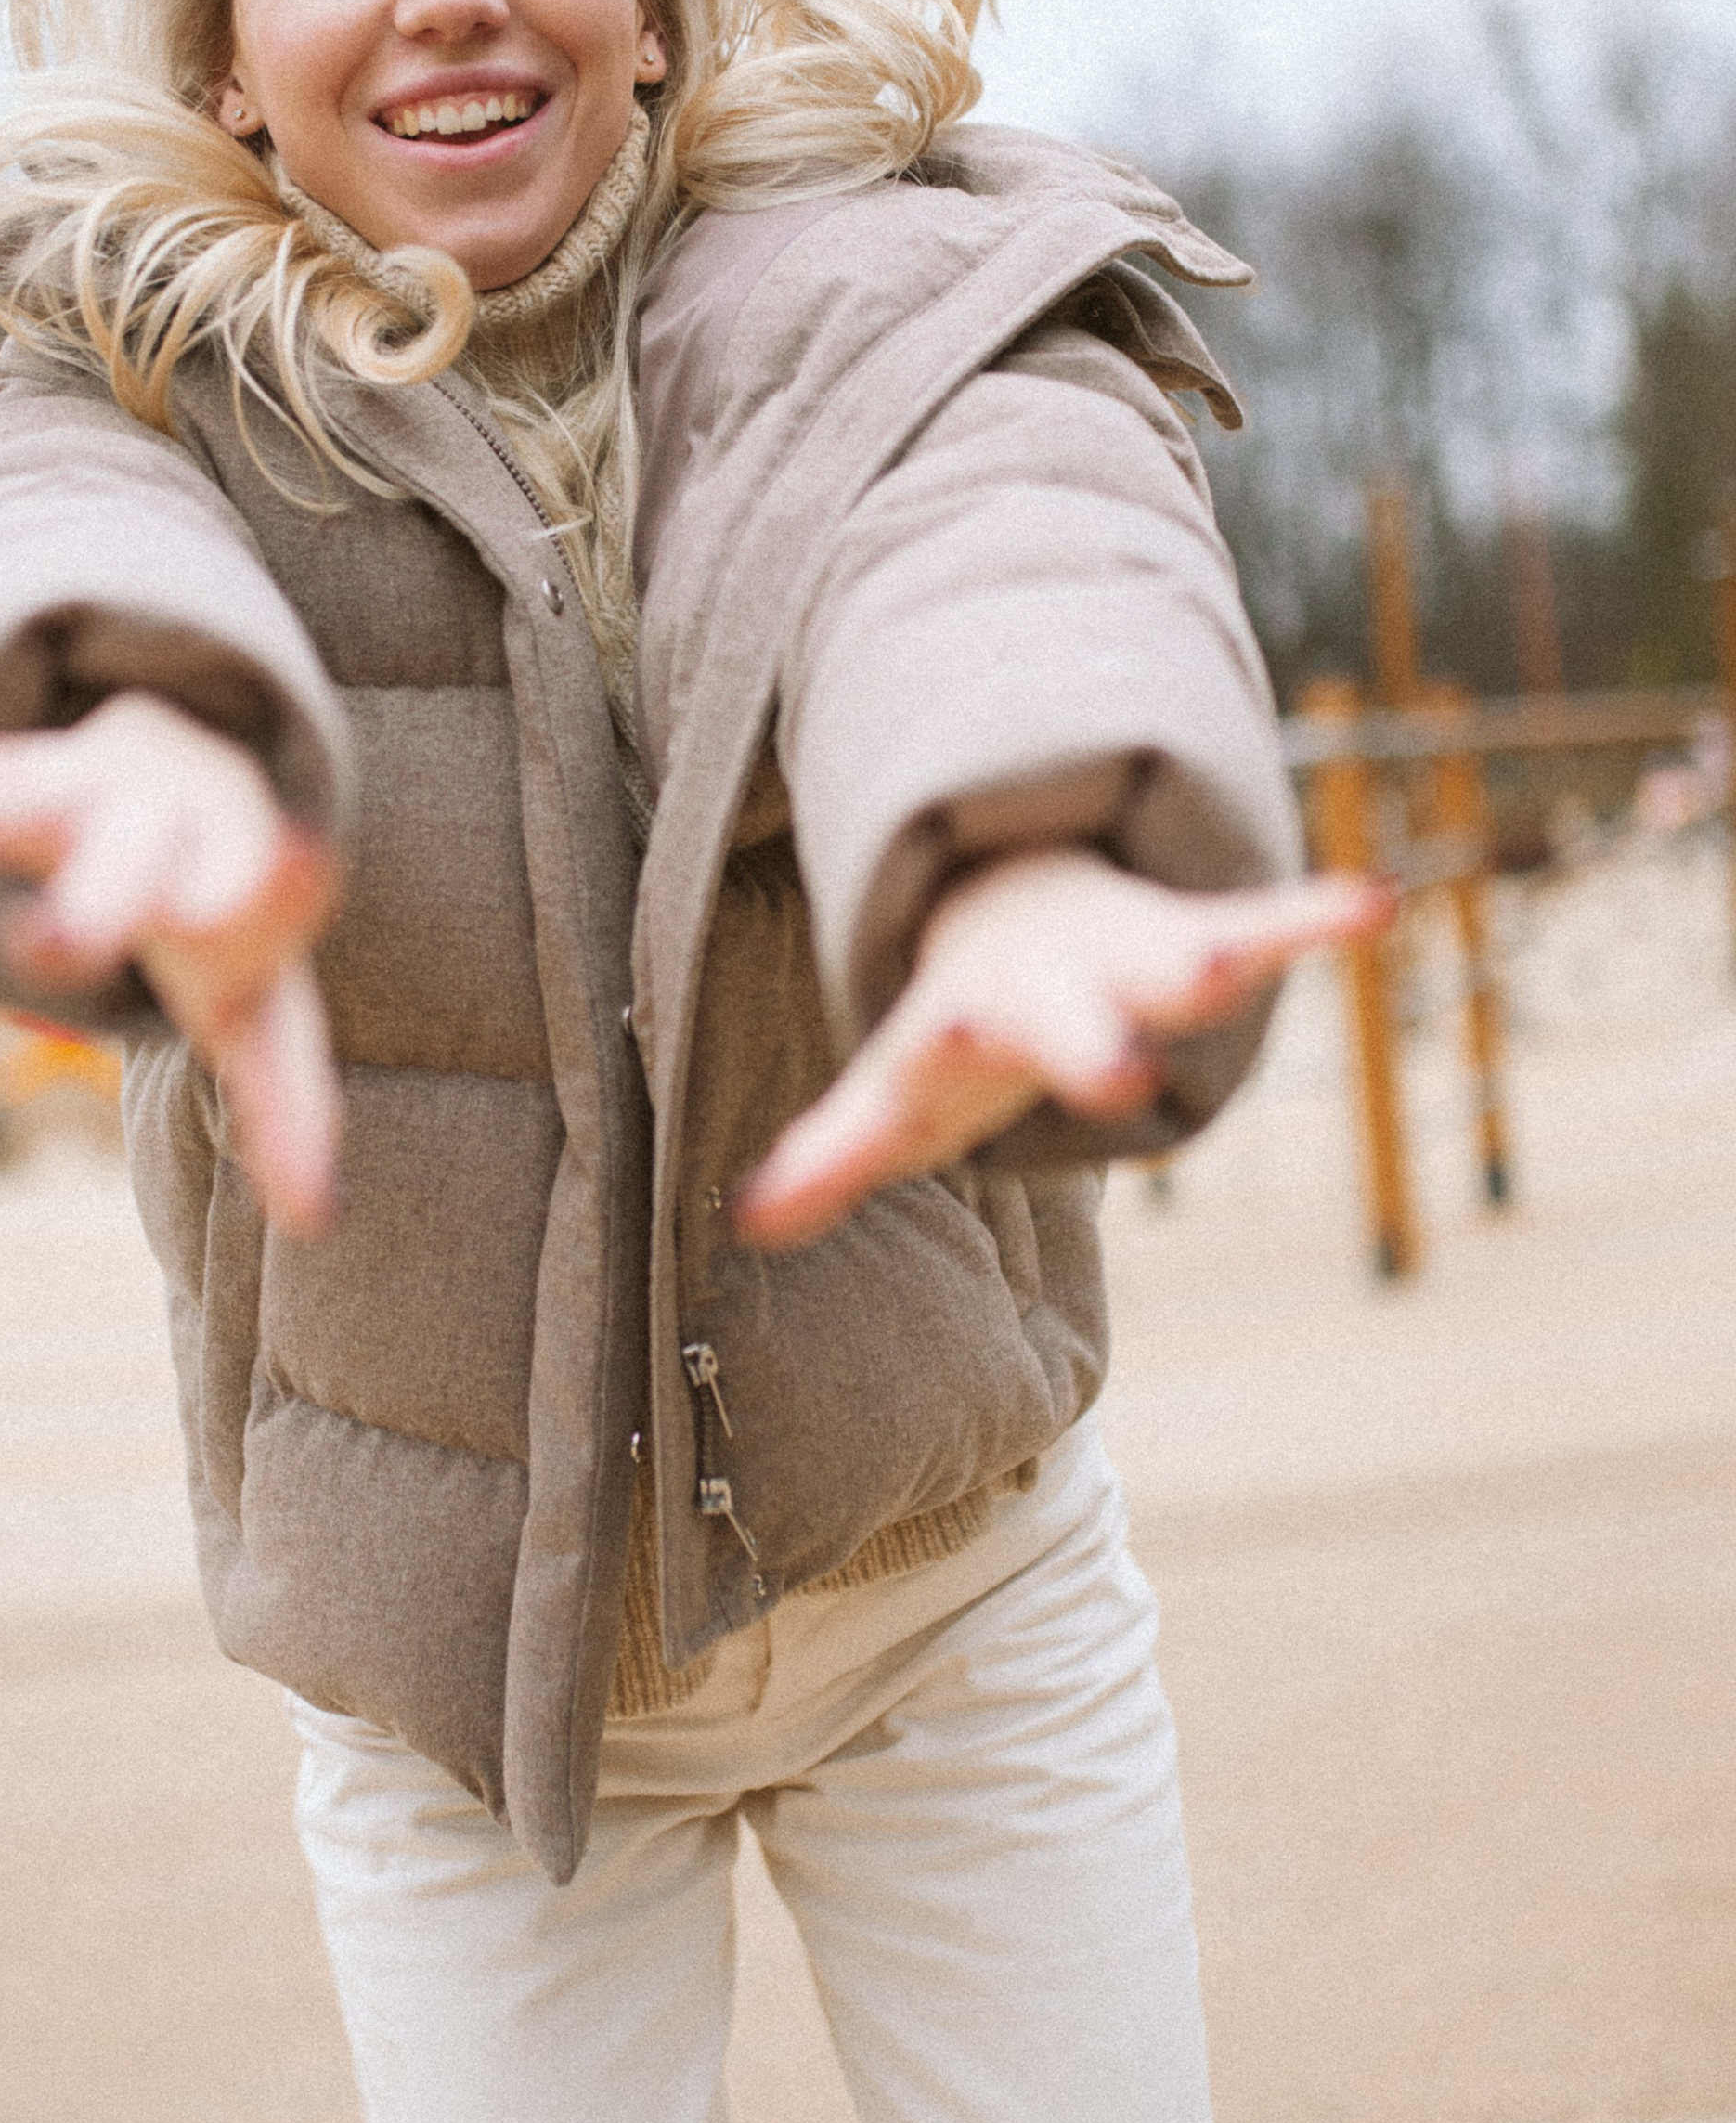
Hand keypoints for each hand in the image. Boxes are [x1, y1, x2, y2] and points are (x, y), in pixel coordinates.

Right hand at [0, 694, 342, 1236]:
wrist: (200, 767)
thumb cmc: (226, 924)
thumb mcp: (260, 1011)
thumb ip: (289, 1110)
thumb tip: (315, 1222)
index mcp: (238, 890)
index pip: (269, 893)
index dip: (281, 884)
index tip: (300, 861)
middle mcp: (166, 831)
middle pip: (132, 866)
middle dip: (91, 905)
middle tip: (52, 948)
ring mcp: (83, 794)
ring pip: (34, 801)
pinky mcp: (8, 773)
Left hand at [733, 846, 1388, 1248]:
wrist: (1009, 907)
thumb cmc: (954, 1028)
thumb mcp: (893, 1092)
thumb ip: (830, 1154)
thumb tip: (747, 1220)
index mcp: (965, 1020)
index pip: (946, 1038)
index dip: (946, 1044)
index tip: (949, 1038)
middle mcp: (1050, 984)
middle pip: (1069, 1018)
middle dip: (1092, 1047)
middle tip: (1123, 1079)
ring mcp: (1125, 953)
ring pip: (1170, 956)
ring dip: (1210, 960)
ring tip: (1243, 963)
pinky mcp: (1199, 934)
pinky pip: (1263, 924)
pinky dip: (1316, 916)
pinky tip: (1375, 902)